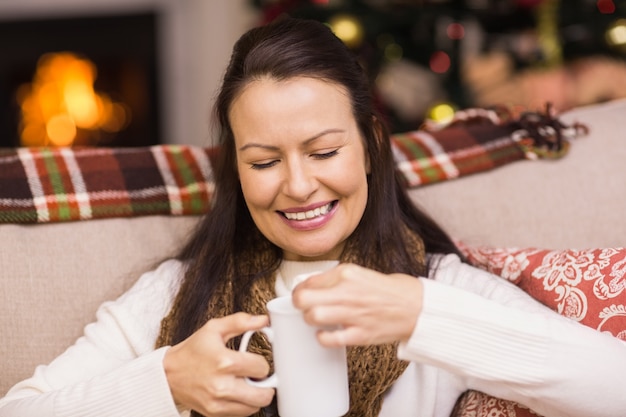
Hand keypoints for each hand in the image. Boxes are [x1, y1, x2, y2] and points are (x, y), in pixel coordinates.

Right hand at [163, 312, 274, 415]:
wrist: (168, 374)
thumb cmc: (192, 350)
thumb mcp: (214, 329)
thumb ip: (240, 321)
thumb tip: (263, 320)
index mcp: (224, 361)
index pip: (261, 367)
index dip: (262, 363)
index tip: (255, 362)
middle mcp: (222, 385)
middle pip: (263, 394)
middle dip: (265, 384)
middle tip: (257, 377)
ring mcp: (218, 402)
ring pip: (255, 407)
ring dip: (256, 395)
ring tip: (247, 384)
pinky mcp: (214, 413)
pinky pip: (241, 414)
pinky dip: (244, 405)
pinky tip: (238, 393)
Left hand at [292, 263, 422, 346]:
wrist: (415, 307)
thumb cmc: (387, 291)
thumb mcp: (359, 273)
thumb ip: (334, 279)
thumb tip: (310, 286)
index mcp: (346, 273)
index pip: (308, 281)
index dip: (300, 290)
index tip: (302, 294)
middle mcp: (347, 291)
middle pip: (303, 298)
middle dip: (297, 304)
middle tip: (303, 307)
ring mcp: (353, 314)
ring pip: (312, 316)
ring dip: (309, 319)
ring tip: (316, 319)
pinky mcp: (360, 334)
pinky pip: (330, 338)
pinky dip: (322, 337)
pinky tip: (326, 333)